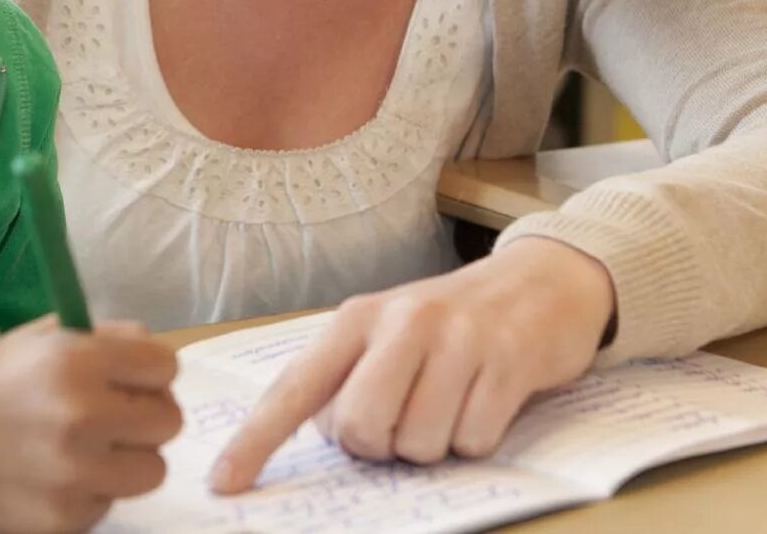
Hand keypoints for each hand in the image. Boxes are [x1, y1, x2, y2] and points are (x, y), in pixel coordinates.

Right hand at [0, 316, 182, 533]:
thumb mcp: (47, 337)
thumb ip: (109, 339)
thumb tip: (158, 364)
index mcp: (78, 361)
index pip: (166, 367)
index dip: (149, 372)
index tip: (131, 378)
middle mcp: (80, 418)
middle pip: (168, 422)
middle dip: (144, 416)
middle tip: (114, 416)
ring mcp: (73, 475)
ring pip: (152, 470)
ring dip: (128, 459)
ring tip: (91, 448)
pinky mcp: (63, 520)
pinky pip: (110, 503)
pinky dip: (92, 490)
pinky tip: (58, 474)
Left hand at [210, 236, 614, 492]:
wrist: (542, 281)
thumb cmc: (452, 321)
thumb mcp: (389, 334)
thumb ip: (349, 379)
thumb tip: (328, 440)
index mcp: (358, 320)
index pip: (295, 389)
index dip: (256, 441)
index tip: (224, 484)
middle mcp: (403, 322)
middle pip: (362, 429)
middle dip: (382, 445)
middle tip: (407, 417)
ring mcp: (458, 339)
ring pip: (419, 443)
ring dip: (435, 444)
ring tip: (453, 402)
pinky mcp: (508, 360)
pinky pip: (474, 440)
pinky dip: (479, 438)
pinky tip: (488, 399)